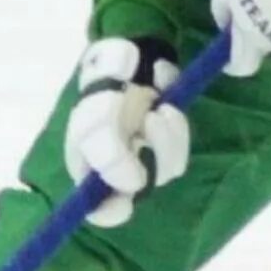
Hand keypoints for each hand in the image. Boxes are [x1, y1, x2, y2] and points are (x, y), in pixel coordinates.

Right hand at [64, 37, 189, 228]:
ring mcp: (144, 159)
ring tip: (158, 111)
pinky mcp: (166, 146)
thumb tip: (134, 186)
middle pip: (140, 190)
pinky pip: (179, 153)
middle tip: (150, 122)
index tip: (125, 202)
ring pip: (165, 171)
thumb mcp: (95, 121)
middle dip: (152, 155)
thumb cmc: (104, 91)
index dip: (111, 211)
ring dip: (167, 139)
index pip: (99, 209)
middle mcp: (118, 170)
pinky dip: (176, 131)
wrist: (132, 59)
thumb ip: (107, 156)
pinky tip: (167, 110)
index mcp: (91, 168)